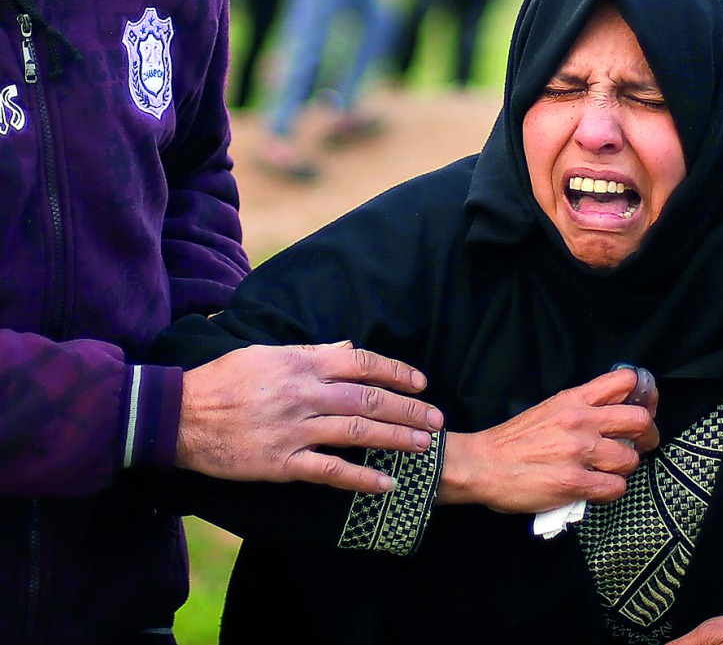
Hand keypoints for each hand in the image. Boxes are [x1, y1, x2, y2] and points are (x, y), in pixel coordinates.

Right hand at [177, 341, 441, 493]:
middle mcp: (304, 393)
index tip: (421, 383)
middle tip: (437, 419)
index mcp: (302, 363)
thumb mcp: (266, 353)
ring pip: (358, 432)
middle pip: (370, 399)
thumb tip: (347, 347)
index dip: (397, 373)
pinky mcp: (281, 462)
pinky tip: (387, 483)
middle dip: (409, 409)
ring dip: (397, 439)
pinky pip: (331, 470)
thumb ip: (311, 352)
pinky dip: (362, 477)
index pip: (363, 363)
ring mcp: (294, 429)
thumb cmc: (222, 380)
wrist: (177, 415)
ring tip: (425, 447)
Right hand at [437, 368, 658, 511]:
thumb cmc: (514, 440)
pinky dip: (611, 491)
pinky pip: (615, 488)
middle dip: (648, 436)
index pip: (625, 382)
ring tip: (610, 471)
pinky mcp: (574, 482)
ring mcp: (578, 451)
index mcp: (574, 399)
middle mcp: (580, 420)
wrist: (482, 464)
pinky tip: (597, 489)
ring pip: (630, 459)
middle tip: (642, 445)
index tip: (644, 407)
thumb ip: (582, 407)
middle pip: (639, 420)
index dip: (643, 395)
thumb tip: (616, 412)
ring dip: (625, 469)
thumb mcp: (550, 409)